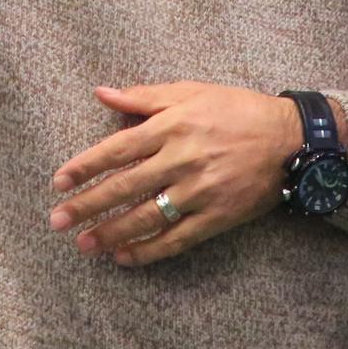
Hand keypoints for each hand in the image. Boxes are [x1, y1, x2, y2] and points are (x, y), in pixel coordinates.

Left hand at [45, 81, 313, 266]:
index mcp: (172, 125)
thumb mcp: (191, 91)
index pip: (117, 149)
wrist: (290, 139)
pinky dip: (148, 251)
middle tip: (57, 221)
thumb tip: (102, 93)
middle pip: (125, 187)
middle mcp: (181, 159)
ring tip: (85, 244)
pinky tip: (125, 257)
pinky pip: (176, 239)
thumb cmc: (237, 110)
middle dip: (87, 206)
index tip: (59, 182)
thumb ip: (144, 96)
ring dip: (111, 233)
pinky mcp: (216, 216)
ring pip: (146, 217)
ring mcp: (199, 191)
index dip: (85, 167)